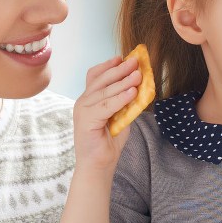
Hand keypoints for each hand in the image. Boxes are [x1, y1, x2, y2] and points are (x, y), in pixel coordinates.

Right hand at [73, 55, 141, 170]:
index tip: (122, 57)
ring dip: (124, 82)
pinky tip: (132, 92)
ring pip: (105, 92)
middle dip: (119, 70)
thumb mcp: (119, 115)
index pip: (94, 76)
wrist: (99, 164)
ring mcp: (82, 110)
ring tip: (138, 75)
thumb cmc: (109, 141)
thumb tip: (138, 86)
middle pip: (101, 80)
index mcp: (88, 99)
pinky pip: (106, 106)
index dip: (108, 66)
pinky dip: (120, 98)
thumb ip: (124, 101)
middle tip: (135, 61)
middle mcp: (82, 102)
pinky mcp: (86, 120)